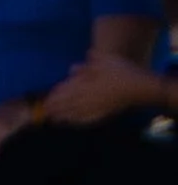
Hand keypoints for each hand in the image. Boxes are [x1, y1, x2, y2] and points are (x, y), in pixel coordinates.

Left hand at [43, 57, 166, 126]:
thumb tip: (72, 68)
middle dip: (55, 108)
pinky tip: (74, 123)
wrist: (141, 88)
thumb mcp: (104, 61)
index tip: (45, 101)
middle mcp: (88, 98)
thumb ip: (87, 64)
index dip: (54, 97)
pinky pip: (88, 119)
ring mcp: (97, 107)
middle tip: (44, 112)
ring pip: (76, 113)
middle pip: (68, 104)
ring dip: (63, 116)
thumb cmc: (122, 71)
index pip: (65, 92)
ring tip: (53, 119)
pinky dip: (78, 122)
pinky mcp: (105, 113)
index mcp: (86, 85)